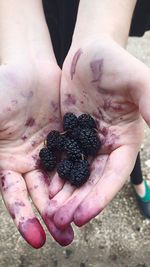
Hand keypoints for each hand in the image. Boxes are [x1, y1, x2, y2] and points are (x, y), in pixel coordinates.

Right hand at [0, 61, 73, 247]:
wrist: (30, 69)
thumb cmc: (5, 89)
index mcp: (9, 162)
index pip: (16, 196)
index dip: (23, 216)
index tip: (35, 238)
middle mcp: (30, 162)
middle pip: (40, 195)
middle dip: (51, 216)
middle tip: (64, 237)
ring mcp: (49, 152)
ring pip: (60, 182)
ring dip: (68, 201)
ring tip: (78, 221)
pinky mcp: (66, 141)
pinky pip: (74, 161)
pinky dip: (80, 176)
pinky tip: (88, 191)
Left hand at [48, 39, 149, 231]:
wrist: (87, 53)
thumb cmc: (112, 63)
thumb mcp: (135, 79)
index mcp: (124, 140)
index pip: (113, 175)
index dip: (100, 197)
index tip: (83, 217)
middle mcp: (106, 147)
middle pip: (92, 181)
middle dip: (78, 202)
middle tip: (60, 221)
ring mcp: (86, 143)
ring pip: (75, 175)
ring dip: (64, 196)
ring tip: (50, 214)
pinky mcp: (68, 136)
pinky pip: (60, 160)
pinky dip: (53, 177)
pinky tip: (43, 191)